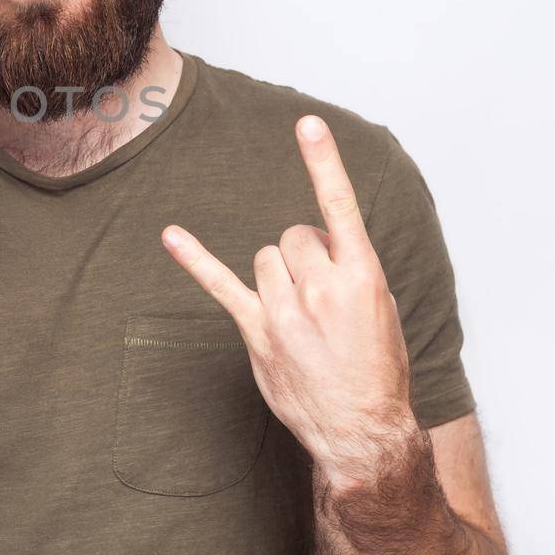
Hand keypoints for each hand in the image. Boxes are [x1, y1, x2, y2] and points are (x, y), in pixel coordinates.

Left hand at [160, 114, 416, 487]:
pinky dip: (195, 259)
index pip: (340, 207)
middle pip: (293, 235)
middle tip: (318, 296)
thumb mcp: (383, 312)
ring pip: (265, 258)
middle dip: (303, 255)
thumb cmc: (376, 371)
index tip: (306, 123)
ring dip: (277, 275)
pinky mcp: (257, 332)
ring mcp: (286, 310)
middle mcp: (322, 287)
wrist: (363, 430)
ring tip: (298, 314)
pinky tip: (171, 237)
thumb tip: (319, 248)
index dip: (323, 162)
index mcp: (363, 277)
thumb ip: (351, 270)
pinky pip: (221, 284)